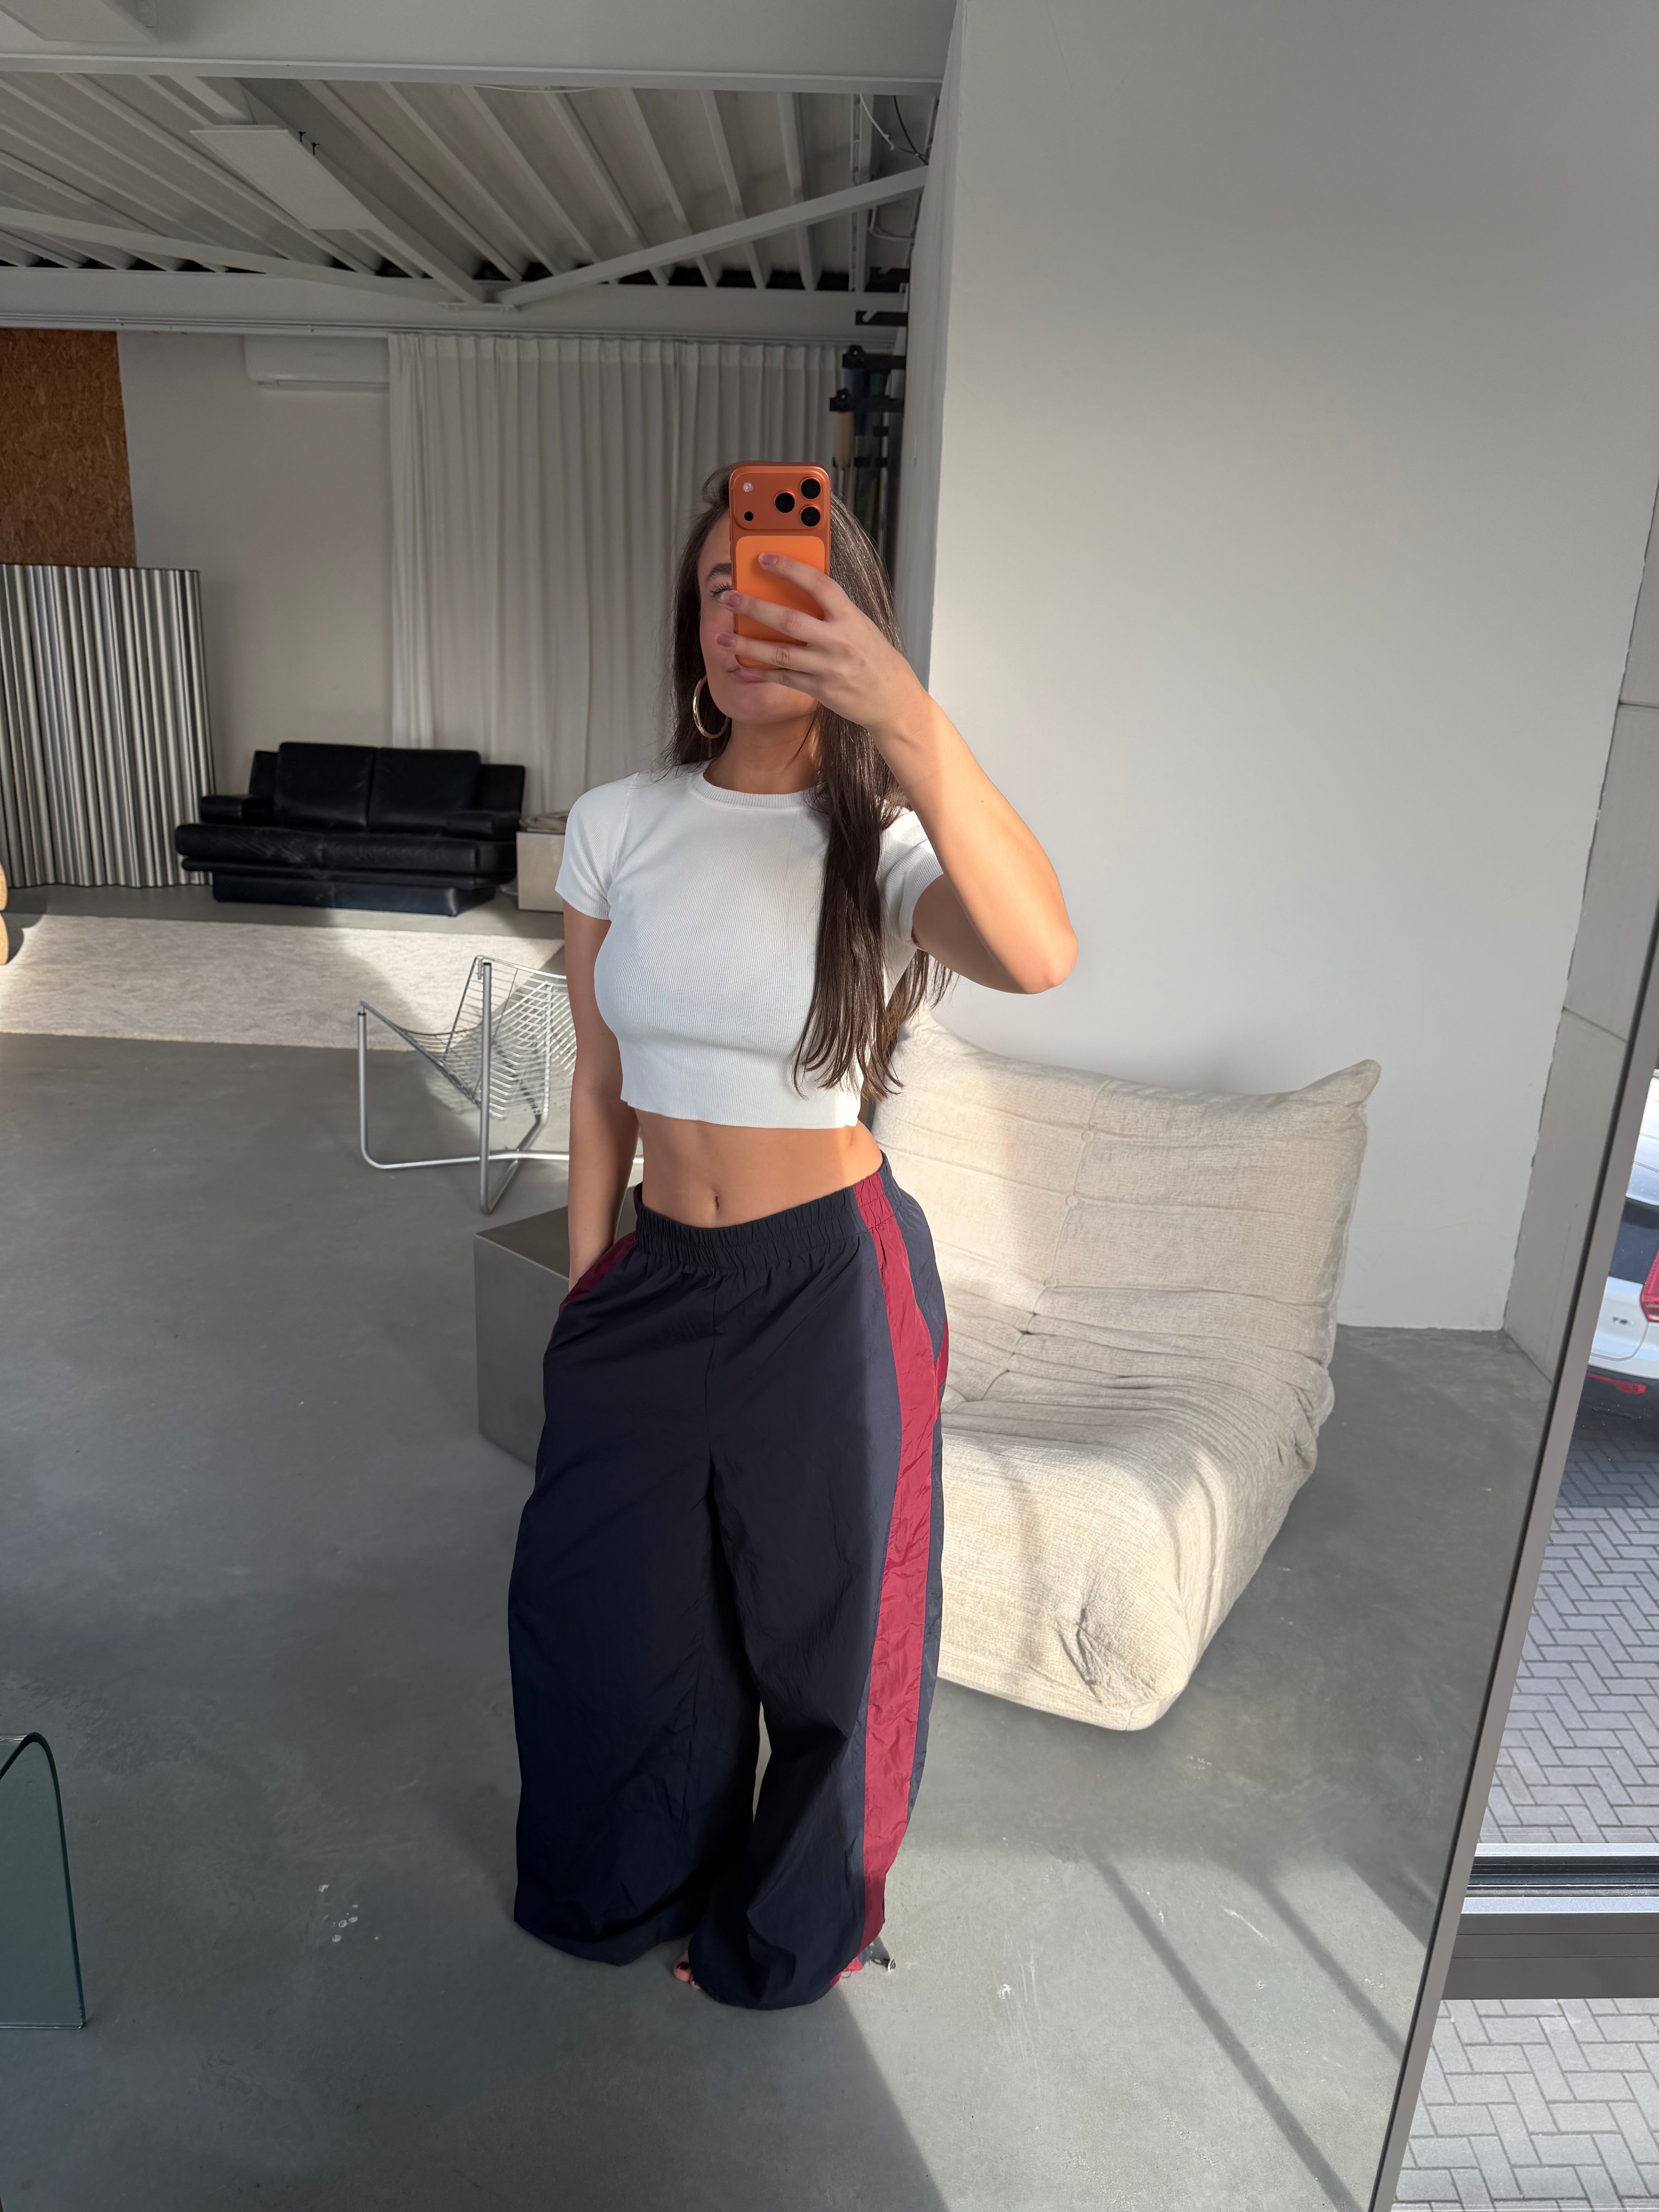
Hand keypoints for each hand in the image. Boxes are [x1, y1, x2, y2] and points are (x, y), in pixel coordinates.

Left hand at [714, 554, 930, 743]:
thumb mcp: (861, 626)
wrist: (893, 701)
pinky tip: (741, 668)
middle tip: (728, 597)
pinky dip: (760, 673)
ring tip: (722, 638)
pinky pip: (784, 679)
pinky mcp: (820, 690)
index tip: (764, 558)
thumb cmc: (876, 659)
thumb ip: (833, 612)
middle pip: (789, 620)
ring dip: (747, 645)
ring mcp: (828, 667)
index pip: (818, 584)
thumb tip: (798, 591)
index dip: (790, 568)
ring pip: (780, 653)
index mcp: (851, 617)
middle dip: (754, 607)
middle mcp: (838, 641)